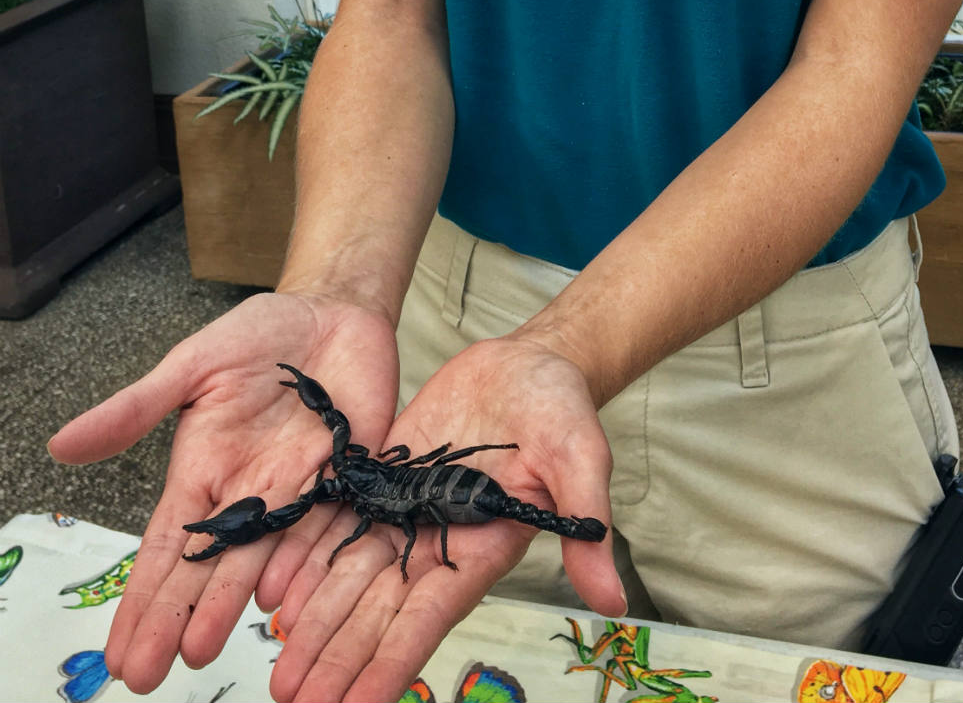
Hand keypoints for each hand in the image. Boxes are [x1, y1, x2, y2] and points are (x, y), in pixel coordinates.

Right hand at [47, 290, 399, 695]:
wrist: (333, 310)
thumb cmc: (259, 334)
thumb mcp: (192, 365)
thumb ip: (138, 408)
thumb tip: (61, 444)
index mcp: (206, 472)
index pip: (169, 546)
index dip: (144, 598)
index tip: (119, 654)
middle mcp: (251, 493)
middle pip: (213, 566)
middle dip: (182, 617)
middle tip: (153, 671)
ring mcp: (301, 489)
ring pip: (267, 557)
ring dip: (238, 603)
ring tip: (206, 645)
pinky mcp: (351, 475)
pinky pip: (329, 525)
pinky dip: (309, 563)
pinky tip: (288, 601)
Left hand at [268, 333, 624, 702]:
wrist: (529, 363)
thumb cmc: (563, 410)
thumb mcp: (582, 459)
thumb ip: (587, 525)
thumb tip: (614, 599)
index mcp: (484, 547)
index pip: (429, 616)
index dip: (392, 659)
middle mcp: (440, 540)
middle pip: (379, 610)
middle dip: (338, 656)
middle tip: (295, 697)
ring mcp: (410, 512)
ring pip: (352, 577)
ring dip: (317, 623)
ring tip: (280, 668)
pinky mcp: (389, 479)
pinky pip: (343, 525)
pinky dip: (310, 560)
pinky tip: (278, 594)